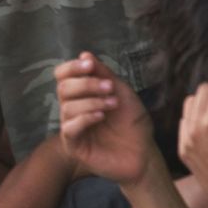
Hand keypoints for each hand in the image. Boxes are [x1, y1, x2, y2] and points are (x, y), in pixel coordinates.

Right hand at [56, 52, 160, 185]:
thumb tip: (84, 54)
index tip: (90, 64)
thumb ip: (104, 75)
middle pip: (63, 88)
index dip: (72, 68)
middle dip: (86, 84)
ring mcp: (72, 127)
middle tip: (109, 88)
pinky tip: (101, 117)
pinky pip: (69, 128)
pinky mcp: (74, 146)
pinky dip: (84, 118)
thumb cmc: (133, 123)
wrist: (144, 153)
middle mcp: (73, 109)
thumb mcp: (123, 93)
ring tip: (112, 104)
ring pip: (67, 107)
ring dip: (91, 101)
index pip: (63, 76)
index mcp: (81, 95)